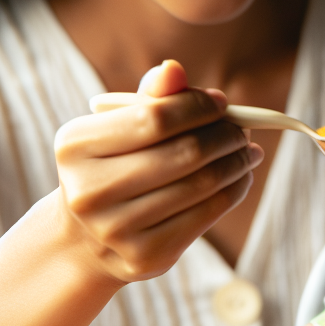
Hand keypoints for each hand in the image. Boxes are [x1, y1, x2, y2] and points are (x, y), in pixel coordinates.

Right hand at [54, 60, 262, 283]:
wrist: (87, 239)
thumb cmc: (113, 167)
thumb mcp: (119, 128)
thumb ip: (149, 99)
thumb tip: (174, 70)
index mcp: (75, 146)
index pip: (154, 118)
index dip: (197, 107)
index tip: (222, 103)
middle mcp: (89, 191)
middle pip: (184, 153)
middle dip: (225, 136)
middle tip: (243, 130)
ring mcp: (116, 229)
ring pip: (201, 185)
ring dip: (236, 163)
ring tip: (249, 152)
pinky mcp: (146, 256)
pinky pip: (207, 215)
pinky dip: (233, 191)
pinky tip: (240, 178)